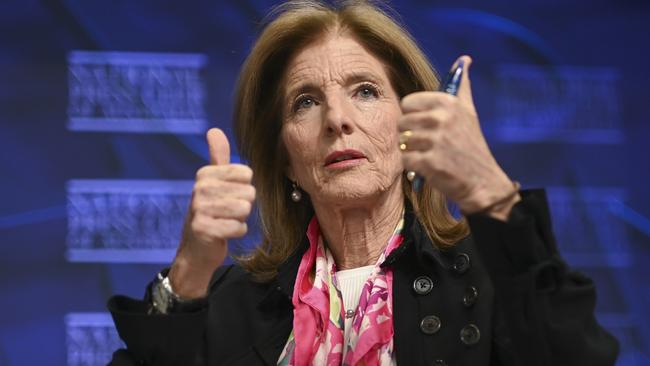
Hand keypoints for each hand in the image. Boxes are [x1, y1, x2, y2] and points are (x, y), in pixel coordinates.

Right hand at [168, 128, 254, 298]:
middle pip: (249, 192)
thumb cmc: (211, 212)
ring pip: (245, 210)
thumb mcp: (213, 182)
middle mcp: (200, 189)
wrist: (196, 249)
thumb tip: (214, 130)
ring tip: (224, 221)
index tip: (227, 197)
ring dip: (239, 219)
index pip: (247, 174)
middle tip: (226, 213)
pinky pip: (240, 228)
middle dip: (243, 206)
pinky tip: (223, 234)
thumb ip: (218, 157)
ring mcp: (200, 209)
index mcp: (204, 174)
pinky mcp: (205, 230)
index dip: (243, 189)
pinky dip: (236, 233)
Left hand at [399, 56, 518, 219]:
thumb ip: (461, 86)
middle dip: (411, 135)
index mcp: (448, 103)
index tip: (426, 125)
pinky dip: (413, 166)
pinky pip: (405, 159)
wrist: (482, 182)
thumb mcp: (469, 112)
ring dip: (412, 151)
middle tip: (429, 144)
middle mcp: (442, 119)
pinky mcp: (429, 162)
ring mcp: (436, 141)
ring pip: (402, 141)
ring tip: (430, 155)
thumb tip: (464, 59)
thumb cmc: (471, 145)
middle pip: (402, 122)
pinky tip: (428, 167)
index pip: (408, 102)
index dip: (413, 116)